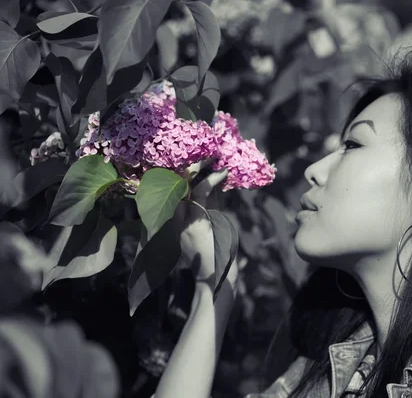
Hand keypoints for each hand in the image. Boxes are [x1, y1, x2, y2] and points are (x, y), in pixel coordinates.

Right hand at [173, 159, 238, 294]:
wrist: (211, 274)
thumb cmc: (212, 250)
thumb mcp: (209, 222)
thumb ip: (210, 204)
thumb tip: (216, 182)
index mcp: (173, 217)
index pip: (172, 188)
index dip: (181, 171)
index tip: (193, 158)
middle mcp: (173, 216)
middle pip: (175, 183)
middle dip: (189, 164)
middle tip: (204, 153)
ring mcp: (181, 218)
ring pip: (186, 183)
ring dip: (201, 167)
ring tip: (215, 157)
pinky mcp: (195, 220)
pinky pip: (202, 192)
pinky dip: (213, 179)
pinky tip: (222, 173)